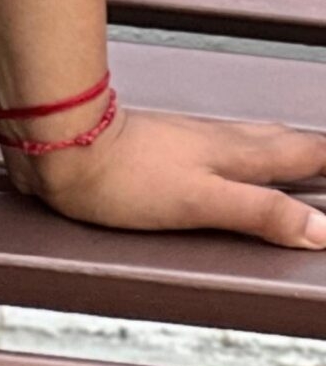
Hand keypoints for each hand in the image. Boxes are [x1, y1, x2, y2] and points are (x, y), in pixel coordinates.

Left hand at [9, 105, 325, 249]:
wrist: (66, 146)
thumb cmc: (125, 176)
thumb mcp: (203, 202)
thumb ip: (262, 213)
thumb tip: (320, 228)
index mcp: (234, 155)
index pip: (298, 154)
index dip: (324, 160)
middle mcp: (217, 141)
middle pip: (278, 141)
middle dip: (310, 149)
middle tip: (325, 157)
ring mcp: (190, 138)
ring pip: (250, 137)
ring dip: (280, 143)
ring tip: (294, 148)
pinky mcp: (164, 143)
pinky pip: (221, 142)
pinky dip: (244, 148)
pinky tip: (229, 153)